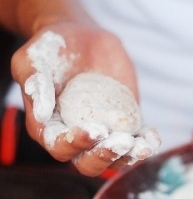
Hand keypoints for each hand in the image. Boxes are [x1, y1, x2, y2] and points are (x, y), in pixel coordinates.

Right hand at [11, 21, 158, 175]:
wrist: (83, 36)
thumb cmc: (52, 47)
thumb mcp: (33, 59)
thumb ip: (35, 83)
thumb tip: (43, 113)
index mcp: (49, 127)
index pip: (60, 147)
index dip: (77, 144)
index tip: (96, 130)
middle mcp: (75, 136)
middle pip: (89, 163)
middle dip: (106, 157)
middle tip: (122, 142)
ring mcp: (102, 132)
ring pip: (115, 158)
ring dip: (130, 156)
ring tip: (143, 146)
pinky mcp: (124, 123)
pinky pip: (136, 141)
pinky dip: (146, 143)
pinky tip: (153, 137)